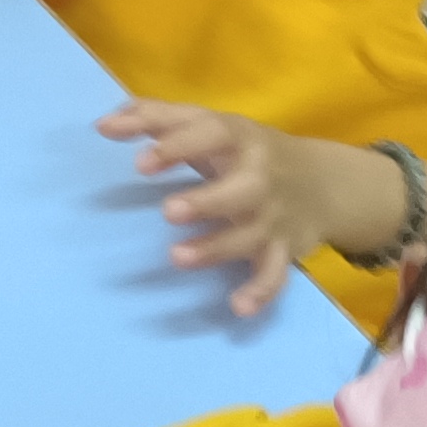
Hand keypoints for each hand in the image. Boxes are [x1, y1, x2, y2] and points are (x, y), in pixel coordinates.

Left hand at [101, 101, 342, 315]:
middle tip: (168, 212)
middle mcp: (262, 176)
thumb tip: (103, 125)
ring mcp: (274, 216)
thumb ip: (155, 118)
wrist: (323, 182)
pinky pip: (277, 274)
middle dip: (207, 201)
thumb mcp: (207, 125)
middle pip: (242, 189)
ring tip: (176, 257)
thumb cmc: (242, 150)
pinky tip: (239, 307)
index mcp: (240, 138)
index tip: (140, 164)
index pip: (213, 135)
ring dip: (217, 248)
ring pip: (251, 235)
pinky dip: (262, 291)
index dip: (178, 147)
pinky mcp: (284, 249)